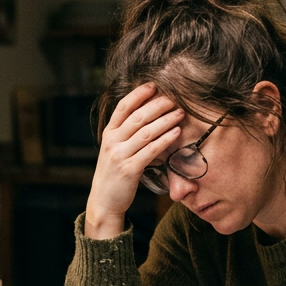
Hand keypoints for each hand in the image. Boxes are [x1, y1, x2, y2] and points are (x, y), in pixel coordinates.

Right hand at [84, 84, 184, 238]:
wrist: (104, 200)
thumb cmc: (114, 172)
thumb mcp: (114, 148)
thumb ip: (126, 132)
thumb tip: (147, 112)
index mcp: (108, 133)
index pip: (123, 106)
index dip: (139, 94)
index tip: (154, 85)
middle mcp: (112, 141)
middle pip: (138, 116)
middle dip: (158, 105)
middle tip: (174, 98)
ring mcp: (120, 155)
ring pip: (146, 132)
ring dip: (165, 120)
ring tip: (180, 113)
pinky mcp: (129, 169)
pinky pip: (151, 150)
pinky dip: (165, 139)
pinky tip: (177, 132)